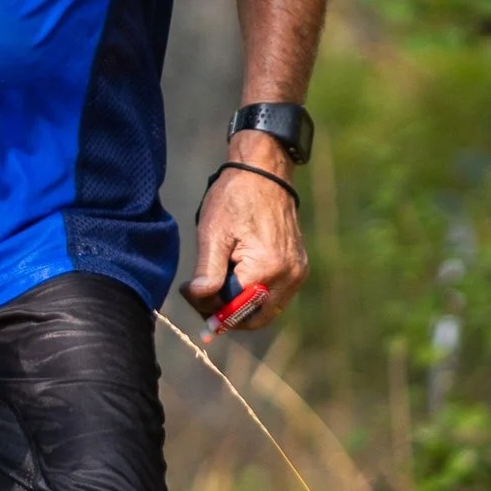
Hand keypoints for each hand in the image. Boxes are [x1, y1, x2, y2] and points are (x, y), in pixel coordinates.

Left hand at [184, 143, 306, 332]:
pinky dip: (255, 296)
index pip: (234, 310)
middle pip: (253, 318)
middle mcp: (288, 277)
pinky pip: (275, 296)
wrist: (265, 172)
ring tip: (217, 288)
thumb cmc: (235, 197)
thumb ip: (207, 274)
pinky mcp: (299, 268)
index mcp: (267, 269)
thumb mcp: (212, 234)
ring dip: (241, 307)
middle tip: (202, 300)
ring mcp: (297, 273)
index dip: (209, 309)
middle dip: (226, 315)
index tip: (191, 294)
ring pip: (266, 310)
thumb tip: (199, 301)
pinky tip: (236, 279)